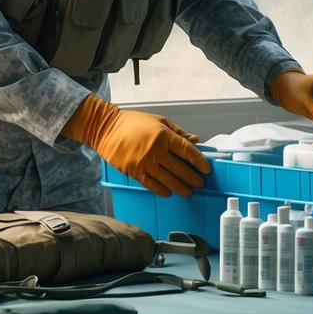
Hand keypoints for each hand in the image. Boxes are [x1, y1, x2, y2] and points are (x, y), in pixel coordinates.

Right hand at [61, 95, 209, 197]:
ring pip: (168, 180)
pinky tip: (169, 192)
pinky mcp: (134, 171)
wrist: (106, 129)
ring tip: (189, 192)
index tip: (206, 168)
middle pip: (180, 169)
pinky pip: (152, 185)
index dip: (199, 161)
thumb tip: (195, 140)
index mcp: (164, 136)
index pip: (187, 151)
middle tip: (200, 183)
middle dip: (192, 178)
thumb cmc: (133, 123)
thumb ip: (178, 132)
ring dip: (181, 188)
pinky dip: (162, 190)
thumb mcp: (159, 121)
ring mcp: (144, 163)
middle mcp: (156, 151)